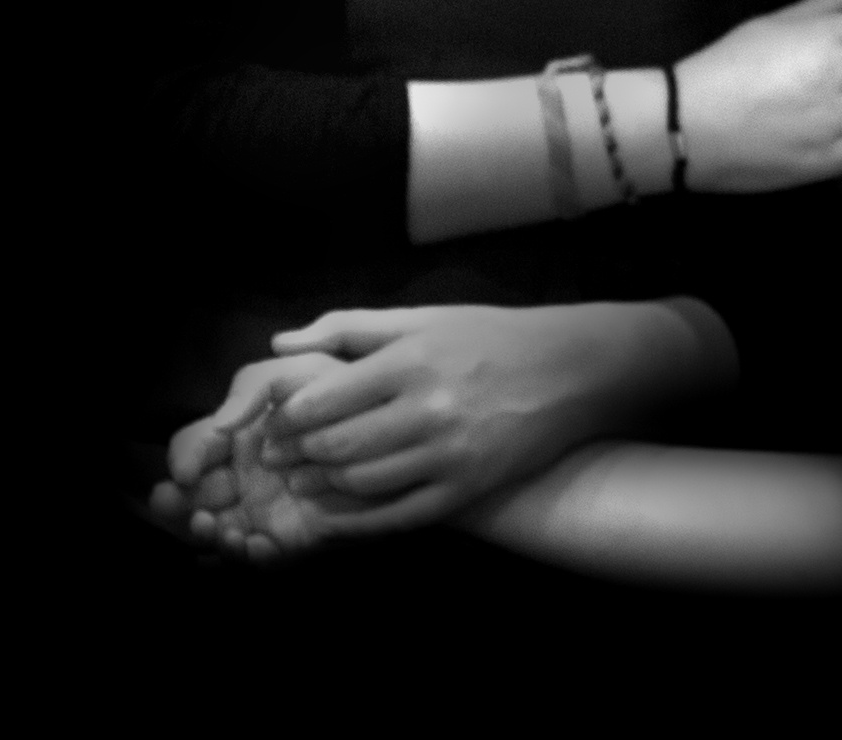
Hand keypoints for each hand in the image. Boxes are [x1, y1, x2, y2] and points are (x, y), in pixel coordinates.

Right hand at [148, 352, 377, 560]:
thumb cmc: (340, 393)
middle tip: (189, 508)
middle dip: (178, 506)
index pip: (190, 447)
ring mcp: (260, 508)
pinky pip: (255, 555)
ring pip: (214, 529)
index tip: (187, 471)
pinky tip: (248, 543)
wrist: (392, 430)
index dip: (182, 459)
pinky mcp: (286, 537)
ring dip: (207, 532)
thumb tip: (219, 424)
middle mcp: (239, 474)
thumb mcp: (296, 374)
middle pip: (188, 496)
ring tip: (216, 527)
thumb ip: (252, 387)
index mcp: (234, 434)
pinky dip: (244, 554)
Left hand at [208, 302, 704, 533]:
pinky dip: (356, 522)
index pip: (324, 400)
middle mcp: (428, 408)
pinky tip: (335, 516)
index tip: (273, 421)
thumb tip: (280, 344)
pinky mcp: (465, 490)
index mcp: (411, 359)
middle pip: (336, 446)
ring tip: (304, 479)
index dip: (287, 418)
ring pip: (360, 483)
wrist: (568, 370)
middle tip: (277, 456)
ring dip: (321, 486)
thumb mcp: (422, 318)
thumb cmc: (487, 338)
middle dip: (296, 455)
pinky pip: (396, 517)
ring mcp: (448, 455)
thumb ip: (349, 327)